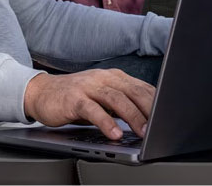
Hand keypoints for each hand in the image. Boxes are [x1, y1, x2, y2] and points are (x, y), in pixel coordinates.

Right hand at [23, 69, 154, 139]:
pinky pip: (93, 110)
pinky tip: (114, 133)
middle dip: (150, 110)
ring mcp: (88, 86)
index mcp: (115, 77)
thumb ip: (122, 104)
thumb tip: (148, 118)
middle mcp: (104, 78)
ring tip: (143, 132)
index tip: (170, 117)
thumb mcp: (102, 98)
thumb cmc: (75, 97)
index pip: (143, 88)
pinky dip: (106, 122)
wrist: (41, 93)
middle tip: (161, 127)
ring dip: (132, 116)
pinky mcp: (74, 98)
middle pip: (133, 91)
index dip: (158, 102)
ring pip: (116, 99)